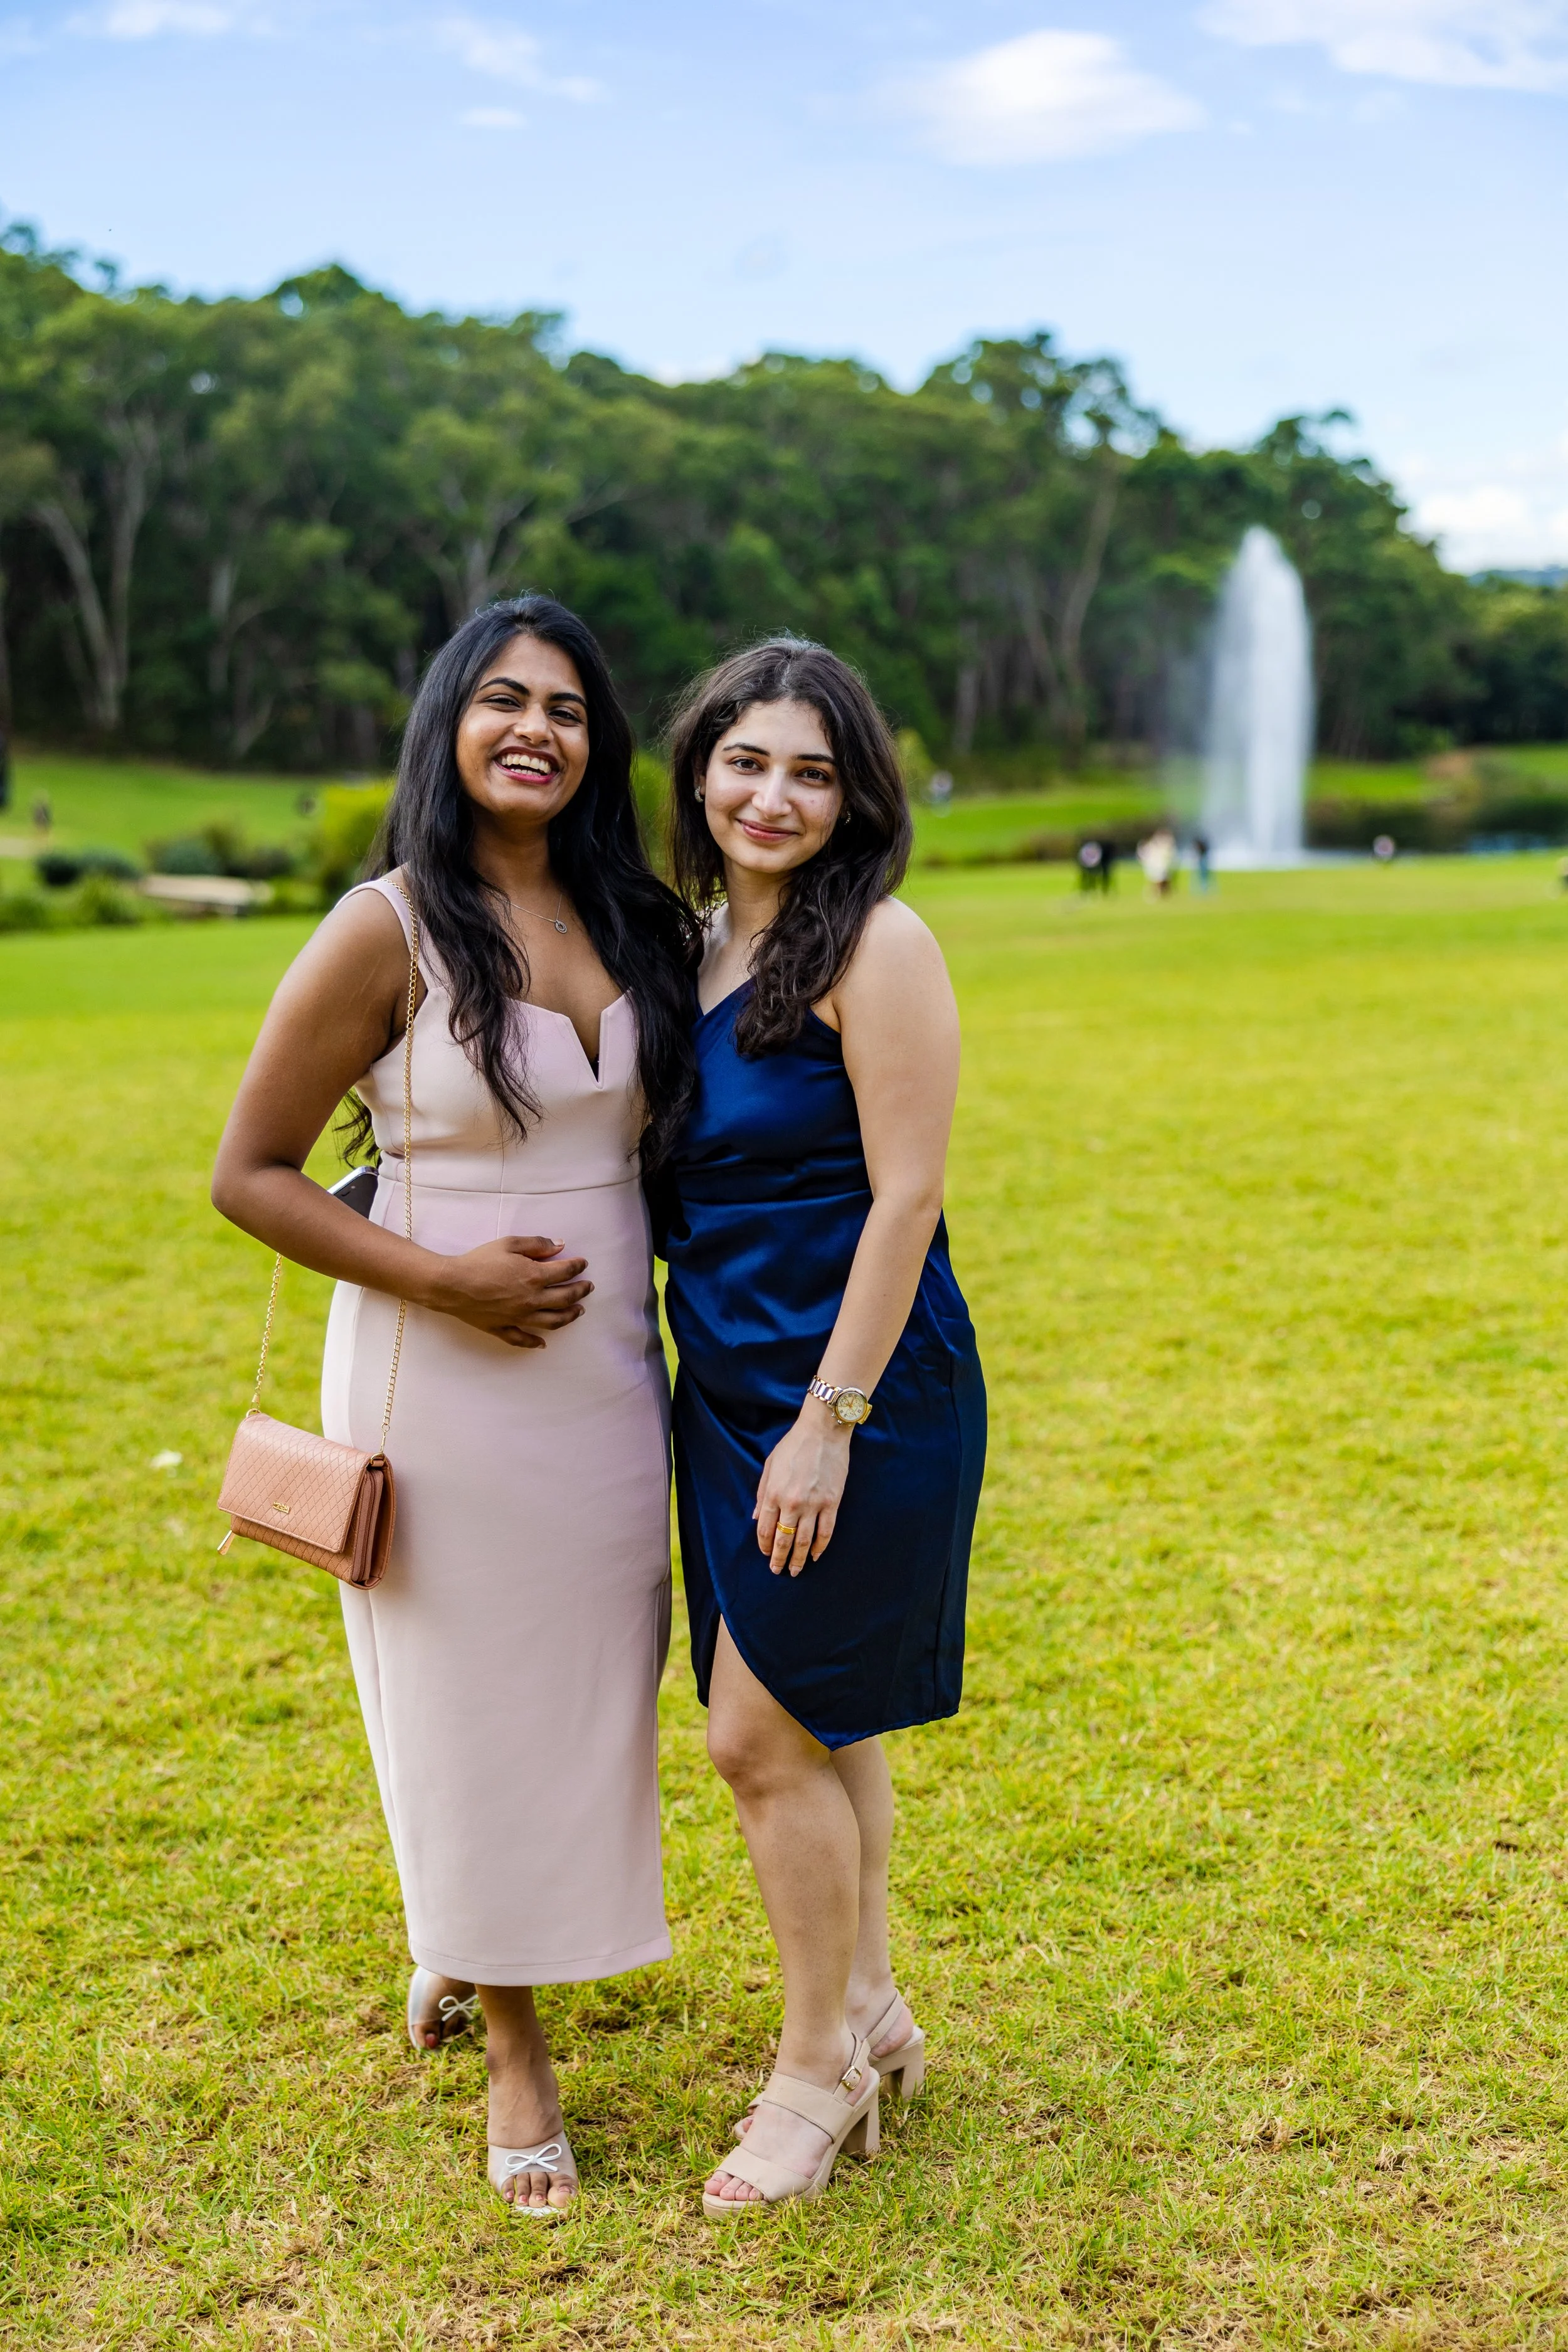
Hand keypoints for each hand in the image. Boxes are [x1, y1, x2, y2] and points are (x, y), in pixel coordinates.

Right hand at [425, 1235, 590, 1349]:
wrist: (452, 1284)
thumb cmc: (479, 1261)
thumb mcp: (509, 1243)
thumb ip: (537, 1244)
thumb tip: (560, 1246)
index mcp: (534, 1276)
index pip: (565, 1272)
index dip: (577, 1266)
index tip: (583, 1264)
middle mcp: (532, 1300)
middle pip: (565, 1298)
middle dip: (580, 1291)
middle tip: (588, 1287)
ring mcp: (519, 1317)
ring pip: (552, 1321)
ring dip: (569, 1316)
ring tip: (578, 1311)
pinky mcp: (504, 1328)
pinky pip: (523, 1339)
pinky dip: (535, 1342)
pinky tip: (543, 1344)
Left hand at [754, 1407, 852, 1575]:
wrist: (823, 1431)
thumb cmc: (793, 1445)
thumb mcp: (770, 1466)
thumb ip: (762, 1494)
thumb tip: (757, 1518)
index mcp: (774, 1494)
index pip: (765, 1529)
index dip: (764, 1546)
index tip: (765, 1554)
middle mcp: (792, 1504)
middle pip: (783, 1540)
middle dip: (779, 1559)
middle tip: (778, 1571)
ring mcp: (814, 1505)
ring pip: (804, 1541)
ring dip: (798, 1559)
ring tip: (796, 1571)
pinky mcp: (832, 1503)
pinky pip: (826, 1532)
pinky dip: (820, 1546)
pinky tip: (815, 1555)